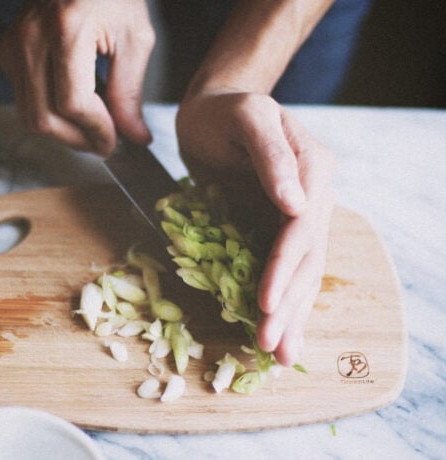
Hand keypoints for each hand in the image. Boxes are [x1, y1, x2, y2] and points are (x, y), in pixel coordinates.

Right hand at [0, 0, 153, 154]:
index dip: (96, 131)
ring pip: (30, 115)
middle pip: (44, 118)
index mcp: (66, 29)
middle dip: (78, 140)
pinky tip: (74, 105)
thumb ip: (130, 93)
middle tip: (105, 143)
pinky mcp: (8, 51)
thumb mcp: (135, 39)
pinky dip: (50, 113)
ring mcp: (14, 44)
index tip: (115, 142)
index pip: (73, 103)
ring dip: (64, 132)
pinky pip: (24, 100)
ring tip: (93, 126)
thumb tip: (135, 137)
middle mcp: (31, 37)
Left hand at [177, 91, 334, 365]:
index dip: (284, 268)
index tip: (265, 303)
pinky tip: (279, 331)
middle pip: (306, 259)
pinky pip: (283, 269)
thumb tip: (297, 204)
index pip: (301, 229)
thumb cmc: (224, 112)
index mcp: (312, 169)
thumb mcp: (246, 117)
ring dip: (292, 314)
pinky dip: (282, 301)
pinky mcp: (275, 228)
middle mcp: (312, 197)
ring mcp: (298, 216)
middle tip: (271, 346)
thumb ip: (271, 155)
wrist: (212, 112)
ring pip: (301, 272)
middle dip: (288, 304)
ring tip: (281, 355)